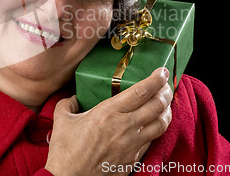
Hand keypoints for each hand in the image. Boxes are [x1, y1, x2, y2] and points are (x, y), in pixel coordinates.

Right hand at [45, 67, 172, 175]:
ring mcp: (132, 144)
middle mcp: (125, 126)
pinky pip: (152, 140)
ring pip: (161, 123)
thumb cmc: (65, 151)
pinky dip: (157, 129)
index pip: (141, 91)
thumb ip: (68, 103)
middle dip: (166, 92)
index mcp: (109, 112)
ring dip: (167, 110)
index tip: (161, 71)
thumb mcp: (62, 120)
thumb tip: (73, 98)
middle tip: (166, 84)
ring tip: (165, 103)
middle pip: (157, 105)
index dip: (156, 79)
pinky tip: (153, 124)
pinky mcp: (133, 159)